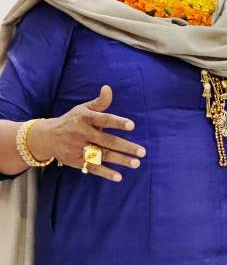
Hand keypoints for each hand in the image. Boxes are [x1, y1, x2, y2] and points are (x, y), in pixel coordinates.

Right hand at [29, 85, 145, 181]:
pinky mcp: (75, 161)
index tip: (132, 126)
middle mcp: (81, 133)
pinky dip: (105, 173)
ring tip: (136, 163)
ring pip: (102, 155)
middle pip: (106, 140)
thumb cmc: (72, 120)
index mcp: (85, 118)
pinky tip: (119, 176)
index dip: (118, 122)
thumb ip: (99, 102)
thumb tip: (108, 88)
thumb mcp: (83, 109)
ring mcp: (78, 148)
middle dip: (125, 146)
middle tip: (142, 152)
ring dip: (120, 160)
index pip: (104, 119)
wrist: (46, 137)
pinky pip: (92, 167)